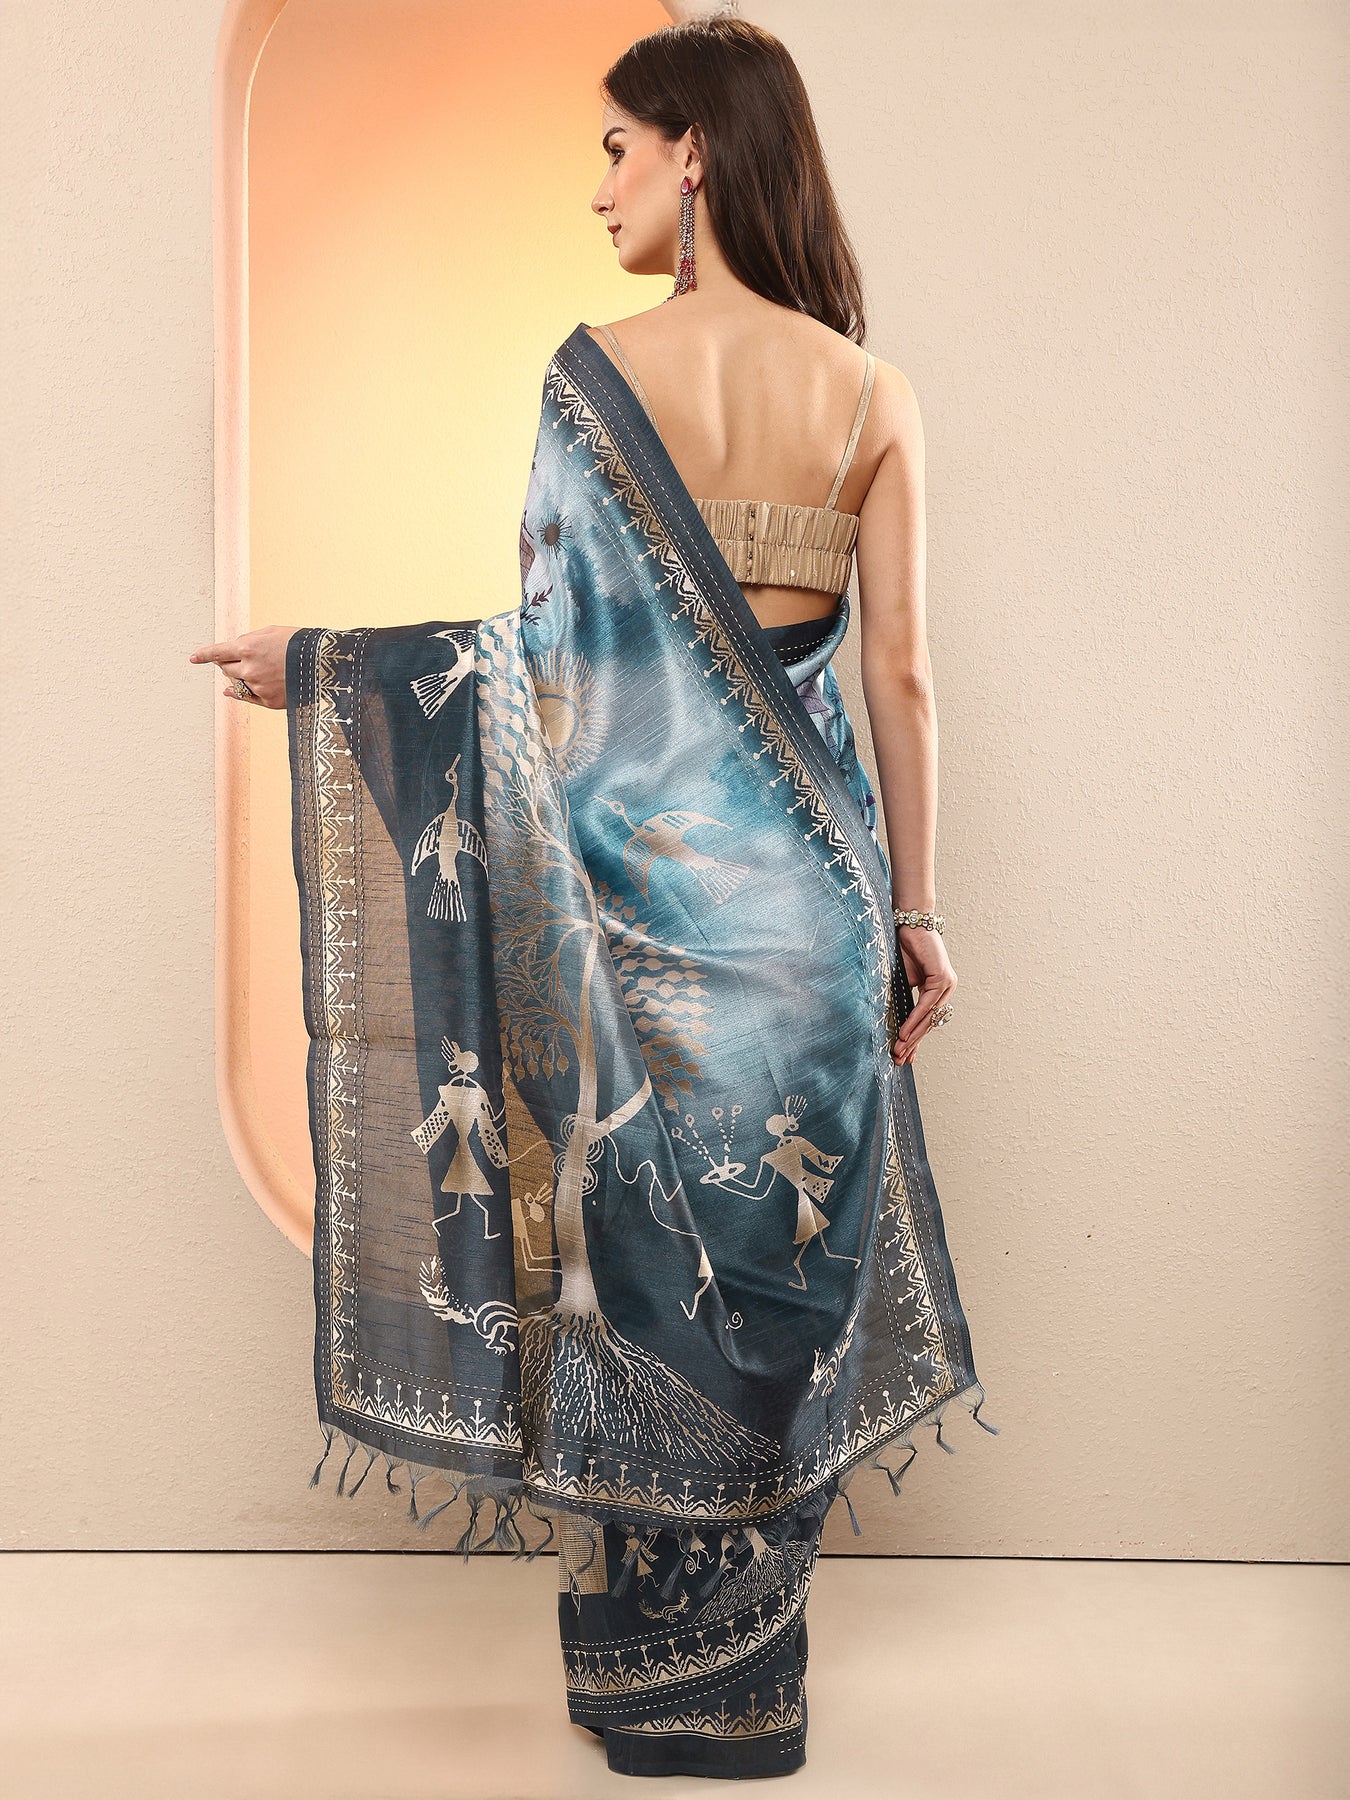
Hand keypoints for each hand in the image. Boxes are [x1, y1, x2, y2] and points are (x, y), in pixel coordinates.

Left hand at [187, 626, 297, 709]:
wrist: (325, 663)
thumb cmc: (301, 643)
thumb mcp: (272, 632)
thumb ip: (249, 640)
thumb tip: (234, 649)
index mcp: (248, 648)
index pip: (217, 652)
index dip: (203, 655)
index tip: (193, 658)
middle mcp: (250, 669)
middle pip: (226, 669)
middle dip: (227, 663)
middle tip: (235, 659)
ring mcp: (259, 687)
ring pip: (237, 683)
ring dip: (240, 676)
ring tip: (255, 669)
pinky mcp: (269, 701)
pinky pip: (248, 697)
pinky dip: (241, 693)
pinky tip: (233, 692)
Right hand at [891, 925, 956, 1064]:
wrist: (910, 923)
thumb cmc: (904, 948)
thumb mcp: (902, 981)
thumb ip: (904, 1000)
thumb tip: (896, 1022)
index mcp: (937, 990)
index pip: (926, 1020)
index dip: (915, 1039)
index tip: (905, 1055)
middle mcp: (946, 989)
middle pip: (929, 1023)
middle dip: (912, 1043)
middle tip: (899, 1058)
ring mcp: (947, 985)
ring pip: (929, 1017)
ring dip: (912, 1036)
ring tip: (899, 1050)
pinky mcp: (943, 979)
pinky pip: (926, 1005)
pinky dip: (914, 1019)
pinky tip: (904, 1032)